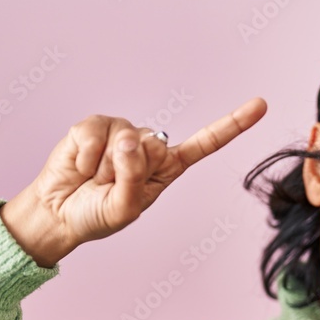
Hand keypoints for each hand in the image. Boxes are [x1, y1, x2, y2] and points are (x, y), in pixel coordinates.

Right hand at [4, 97, 266, 264]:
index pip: (205, 144)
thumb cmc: (97, 215)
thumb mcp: (125, 208)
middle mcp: (149, 147)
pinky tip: (80, 167)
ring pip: (124, 138)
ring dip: (104, 166)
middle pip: (154, 145)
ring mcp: (123, 133)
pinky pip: (95, 132)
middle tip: (110, 186)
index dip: (232, 124)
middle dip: (128, 170)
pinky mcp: (96, 125)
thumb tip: (130, 140)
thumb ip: (134, 178)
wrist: (58, 214)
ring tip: (93, 178)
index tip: (261, 104)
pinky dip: (85, 155)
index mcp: (168, 168)